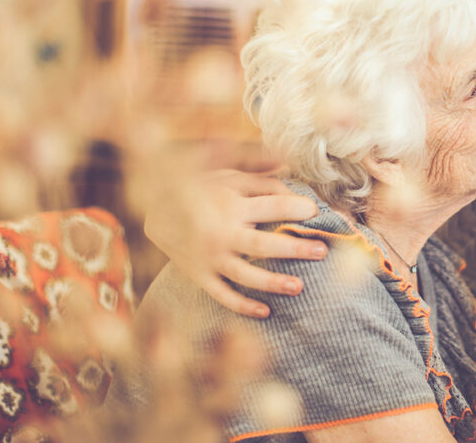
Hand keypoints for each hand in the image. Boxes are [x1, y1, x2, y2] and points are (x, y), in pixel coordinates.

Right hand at [144, 170, 322, 317]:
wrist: (154, 210)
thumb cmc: (199, 188)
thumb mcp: (227, 172)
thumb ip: (260, 172)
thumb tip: (290, 164)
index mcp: (230, 204)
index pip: (272, 206)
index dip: (297, 208)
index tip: (315, 211)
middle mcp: (221, 233)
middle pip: (263, 245)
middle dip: (295, 249)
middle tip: (321, 251)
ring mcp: (210, 258)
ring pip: (245, 275)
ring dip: (273, 283)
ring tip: (299, 286)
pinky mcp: (200, 275)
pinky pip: (223, 295)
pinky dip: (243, 306)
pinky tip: (266, 311)